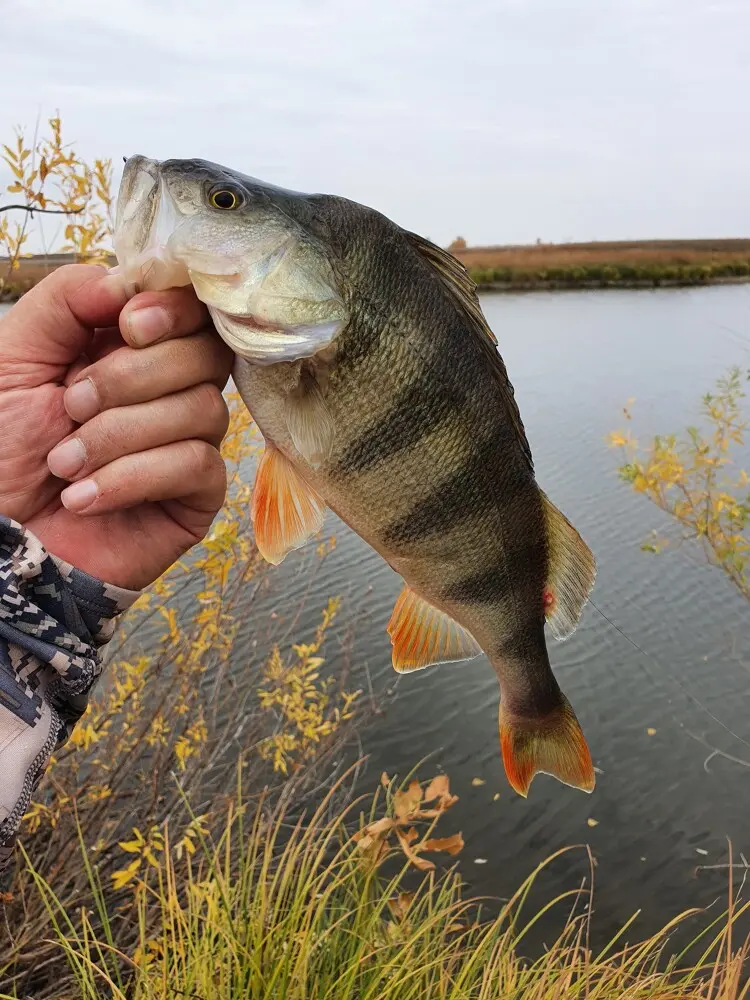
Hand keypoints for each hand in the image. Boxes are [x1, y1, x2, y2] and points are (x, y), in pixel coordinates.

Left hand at [0, 264, 233, 588]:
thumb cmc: (1, 450)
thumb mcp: (15, 355)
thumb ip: (68, 298)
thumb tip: (132, 282)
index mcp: (132, 350)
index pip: (191, 310)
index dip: (173, 309)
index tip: (129, 326)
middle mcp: (170, 392)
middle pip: (205, 354)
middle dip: (131, 378)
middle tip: (70, 406)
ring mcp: (188, 443)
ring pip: (202, 409)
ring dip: (120, 435)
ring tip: (65, 463)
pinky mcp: (197, 496)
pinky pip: (198, 465)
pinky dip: (132, 477)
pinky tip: (85, 497)